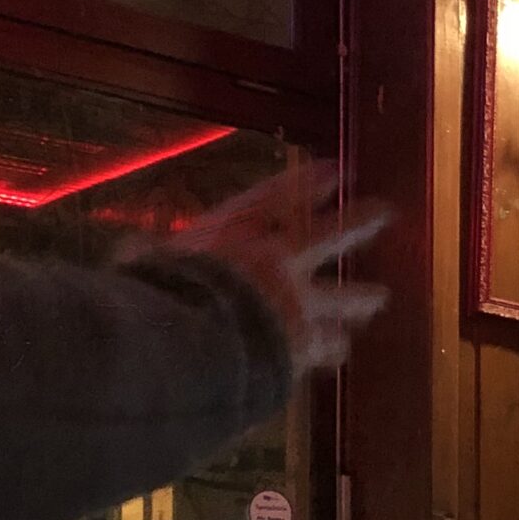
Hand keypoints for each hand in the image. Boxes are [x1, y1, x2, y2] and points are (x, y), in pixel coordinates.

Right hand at [156, 162, 392, 373]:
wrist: (195, 350)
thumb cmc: (162, 298)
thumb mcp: (145, 267)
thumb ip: (145, 257)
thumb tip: (132, 249)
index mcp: (237, 234)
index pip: (277, 198)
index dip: (307, 183)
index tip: (335, 168)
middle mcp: (278, 264)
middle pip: (330, 236)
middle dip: (359, 222)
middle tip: (386, 212)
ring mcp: (299, 307)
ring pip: (345, 300)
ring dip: (361, 298)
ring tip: (377, 299)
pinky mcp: (305, 349)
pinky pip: (327, 348)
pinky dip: (331, 347)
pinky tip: (340, 351)